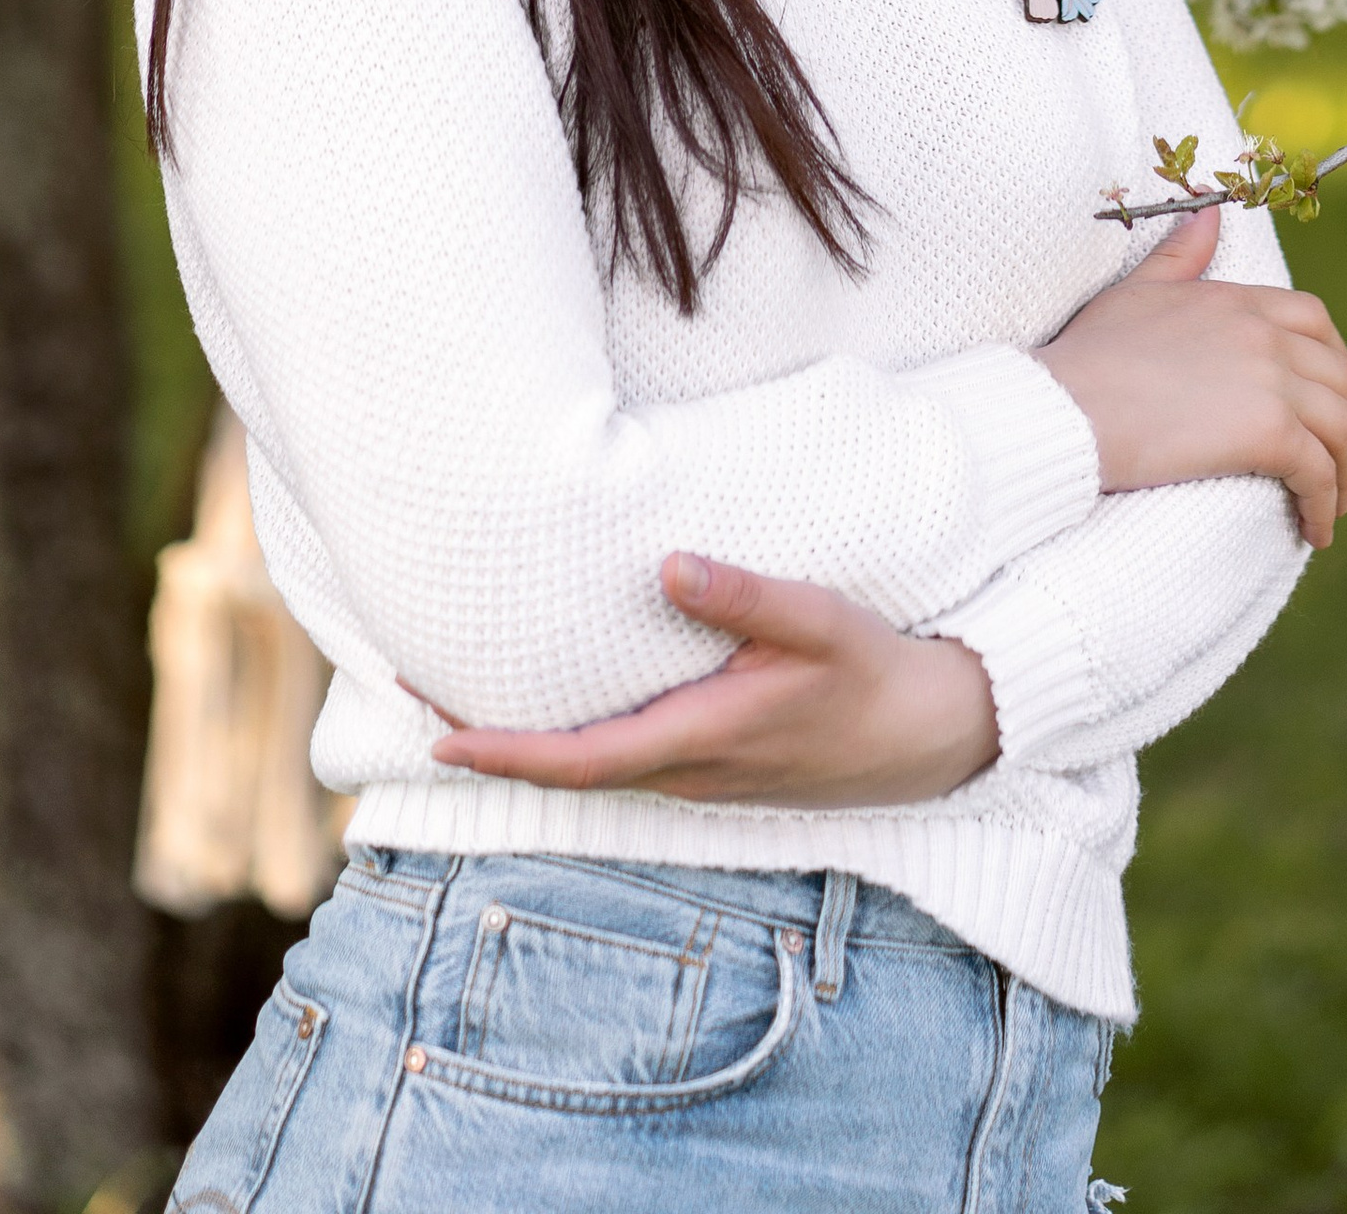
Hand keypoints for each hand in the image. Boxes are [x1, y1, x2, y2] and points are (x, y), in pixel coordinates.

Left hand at [399, 553, 998, 808]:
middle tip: (415, 697)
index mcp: (705, 738)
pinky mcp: (714, 769)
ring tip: (465, 694)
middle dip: (491, 743)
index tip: (439, 736)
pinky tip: (557, 707)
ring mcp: (702, 779)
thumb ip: (745, 595)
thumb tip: (668, 567)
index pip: (583, 761)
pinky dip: (573, 743)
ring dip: (528, 743)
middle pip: (570, 772)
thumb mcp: (819, 619)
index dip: (507, 753)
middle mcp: (692, 773)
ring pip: (595, 771)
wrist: (931, 737)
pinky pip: (624, 763)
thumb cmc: (872, 671)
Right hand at [1037, 203, 1346, 544]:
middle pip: (1338, 377)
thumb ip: (1180, 255)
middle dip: (1344, 421)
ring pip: (1340, 426)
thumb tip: (1211, 213)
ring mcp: (1270, 380)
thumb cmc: (1087, 355)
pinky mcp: (1268, 433)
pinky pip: (1320, 472)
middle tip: (1332, 461)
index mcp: (1237, 299)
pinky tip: (1315, 531)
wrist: (1064, 408)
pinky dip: (1326, 504)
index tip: (1323, 400)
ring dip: (1344, 469)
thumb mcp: (1136, 291)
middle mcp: (1263, 333)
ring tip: (1330, 505)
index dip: (1331, 363)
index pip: (1314, 321)